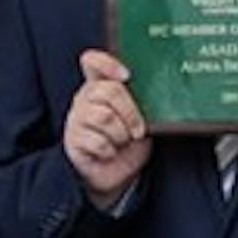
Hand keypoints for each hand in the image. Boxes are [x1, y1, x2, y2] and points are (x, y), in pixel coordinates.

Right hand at [63, 49, 151, 209]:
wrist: (115, 174)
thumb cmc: (130, 141)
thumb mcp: (141, 118)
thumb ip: (143, 102)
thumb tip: (164, 94)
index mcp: (101, 86)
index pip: (93, 62)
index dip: (107, 63)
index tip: (126, 75)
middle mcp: (85, 98)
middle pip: (108, 91)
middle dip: (131, 112)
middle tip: (139, 130)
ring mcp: (76, 118)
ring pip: (104, 117)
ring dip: (122, 134)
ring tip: (123, 142)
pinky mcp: (73, 140)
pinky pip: (97, 141)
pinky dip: (110, 151)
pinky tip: (109, 153)